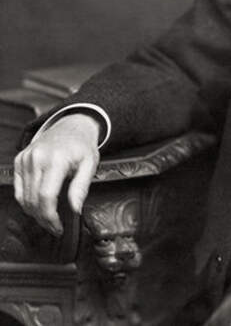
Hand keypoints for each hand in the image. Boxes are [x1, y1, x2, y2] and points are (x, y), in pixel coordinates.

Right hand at [13, 113, 99, 235]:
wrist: (71, 125)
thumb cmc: (82, 145)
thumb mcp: (90, 164)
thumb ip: (81, 187)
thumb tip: (75, 209)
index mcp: (56, 159)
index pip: (46, 196)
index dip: (50, 216)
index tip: (58, 227)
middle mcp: (37, 158)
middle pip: (33, 200)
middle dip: (43, 218)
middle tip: (54, 227)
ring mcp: (26, 158)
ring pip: (23, 197)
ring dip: (34, 212)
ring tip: (48, 217)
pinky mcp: (20, 160)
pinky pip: (18, 188)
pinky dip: (26, 201)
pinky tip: (37, 205)